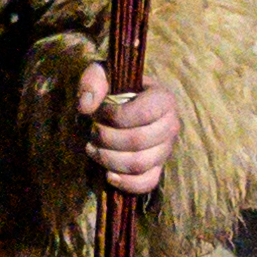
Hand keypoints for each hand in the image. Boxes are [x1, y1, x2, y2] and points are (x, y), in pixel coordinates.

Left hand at [82, 67, 184, 200]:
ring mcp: (166, 149)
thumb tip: (86, 107)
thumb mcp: (102, 73)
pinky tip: (108, 175)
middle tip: (92, 131)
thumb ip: (92, 80)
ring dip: (108, 159)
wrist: (120, 106)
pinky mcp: (157, 168)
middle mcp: (171, 125)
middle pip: (138, 141)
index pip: (142, 114)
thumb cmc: (113, 88)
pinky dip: (126, 183)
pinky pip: (147, 183)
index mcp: (164, 99)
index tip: (97, 113)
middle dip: (106, 138)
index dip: (113, 116)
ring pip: (139, 164)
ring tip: (92, 148)